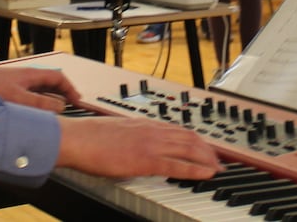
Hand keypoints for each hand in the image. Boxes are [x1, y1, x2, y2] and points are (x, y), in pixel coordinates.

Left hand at [0, 65, 80, 113]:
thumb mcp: (17, 98)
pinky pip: (27, 99)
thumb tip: (59, 107)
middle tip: (70, 108)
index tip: (77, 100)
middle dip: (61, 95)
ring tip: (55, 115)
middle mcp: (23, 78)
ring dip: (48, 102)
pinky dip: (35, 107)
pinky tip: (33, 118)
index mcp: (29, 74)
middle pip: (49, 84)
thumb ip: (39, 103)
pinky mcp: (6, 94)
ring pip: (38, 92)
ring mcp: (14, 86)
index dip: (69, 88)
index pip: (57, 77)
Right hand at [58, 116, 221, 180]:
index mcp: (145, 123)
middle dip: (208, 149)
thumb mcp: (117, 132)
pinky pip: (178, 165)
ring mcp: (151, 144)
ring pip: (189, 149)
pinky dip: (196, 169)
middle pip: (190, 137)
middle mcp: (152, 130)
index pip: (178, 128)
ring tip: (218, 167)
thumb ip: (131, 137)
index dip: (196, 138)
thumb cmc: (89, 138)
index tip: (205, 146)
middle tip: (219, 159)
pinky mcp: (147, 160)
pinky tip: (207, 173)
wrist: (77, 139)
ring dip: (208, 158)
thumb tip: (135, 146)